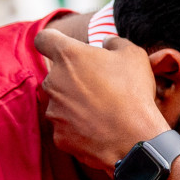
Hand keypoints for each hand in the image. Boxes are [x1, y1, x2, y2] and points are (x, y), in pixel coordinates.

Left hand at [34, 30, 168, 168]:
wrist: (135, 139)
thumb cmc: (133, 93)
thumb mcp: (133, 55)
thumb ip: (114, 42)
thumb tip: (105, 42)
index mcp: (69, 56)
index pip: (45, 39)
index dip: (53, 42)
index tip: (64, 48)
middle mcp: (54, 81)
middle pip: (57, 75)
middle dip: (73, 78)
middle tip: (101, 86)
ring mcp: (54, 111)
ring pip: (61, 102)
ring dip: (76, 104)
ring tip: (103, 112)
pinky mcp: (59, 136)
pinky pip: (66, 127)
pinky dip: (79, 128)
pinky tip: (100, 130)